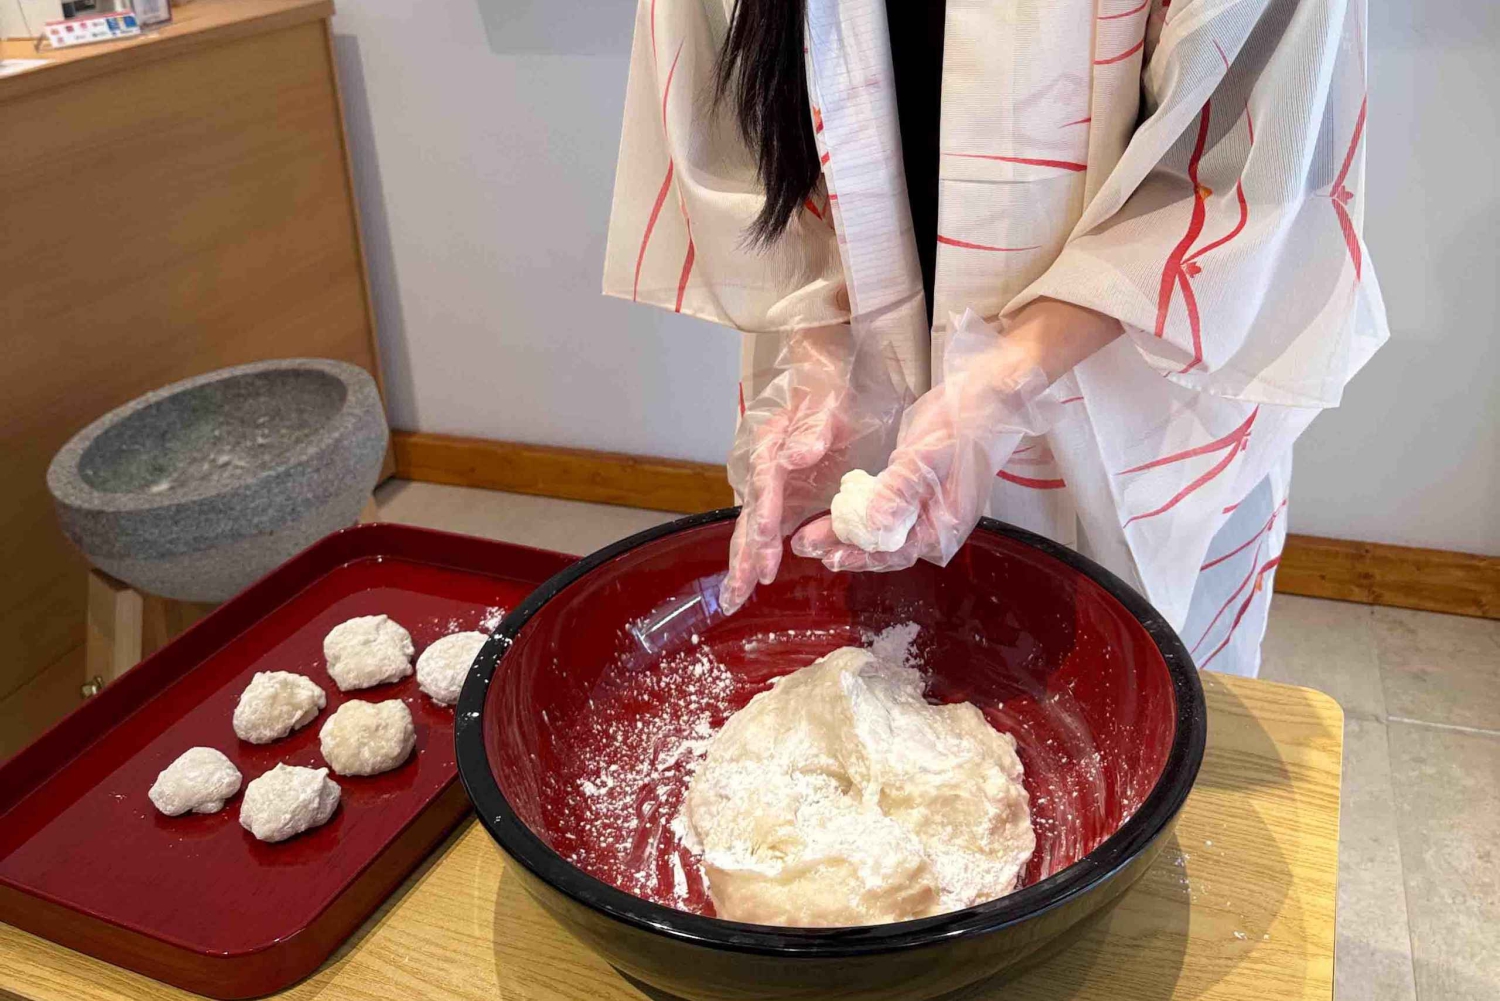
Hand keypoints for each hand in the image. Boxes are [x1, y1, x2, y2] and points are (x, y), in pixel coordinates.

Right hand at [719, 326, 905, 612]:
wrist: (825, 368)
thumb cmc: (830, 385)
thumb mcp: (829, 399)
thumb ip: (813, 427)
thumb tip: (793, 457)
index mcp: (774, 446)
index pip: (766, 494)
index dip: (766, 529)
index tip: (768, 560)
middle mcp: (764, 464)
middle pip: (749, 517)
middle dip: (742, 557)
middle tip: (735, 596)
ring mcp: (770, 477)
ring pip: (751, 524)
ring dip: (743, 559)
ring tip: (733, 597)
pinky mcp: (781, 486)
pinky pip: (764, 521)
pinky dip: (756, 547)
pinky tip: (751, 572)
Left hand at [792, 308, 1062, 571]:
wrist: (988, 390)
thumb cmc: (964, 424)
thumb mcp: (927, 458)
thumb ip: (898, 493)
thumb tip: (872, 528)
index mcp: (944, 526)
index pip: (897, 553)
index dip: (862, 557)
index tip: (829, 557)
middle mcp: (933, 522)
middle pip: (884, 544)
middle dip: (845, 546)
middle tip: (803, 545)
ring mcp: (924, 504)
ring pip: (879, 526)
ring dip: (846, 529)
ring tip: (809, 532)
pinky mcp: (913, 484)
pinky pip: (881, 504)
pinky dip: (858, 508)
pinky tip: (835, 507)